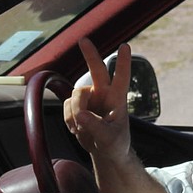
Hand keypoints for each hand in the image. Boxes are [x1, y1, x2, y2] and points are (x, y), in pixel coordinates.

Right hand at [64, 38, 131, 162]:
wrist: (105, 152)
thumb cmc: (115, 144)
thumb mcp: (108, 138)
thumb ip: (95, 126)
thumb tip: (80, 114)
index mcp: (118, 99)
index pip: (122, 78)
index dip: (123, 62)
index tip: (125, 45)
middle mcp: (103, 94)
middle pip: (96, 71)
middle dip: (90, 55)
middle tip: (83, 40)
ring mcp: (89, 99)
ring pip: (76, 95)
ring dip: (75, 113)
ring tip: (83, 129)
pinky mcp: (77, 105)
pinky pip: (66, 106)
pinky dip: (69, 120)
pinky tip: (77, 129)